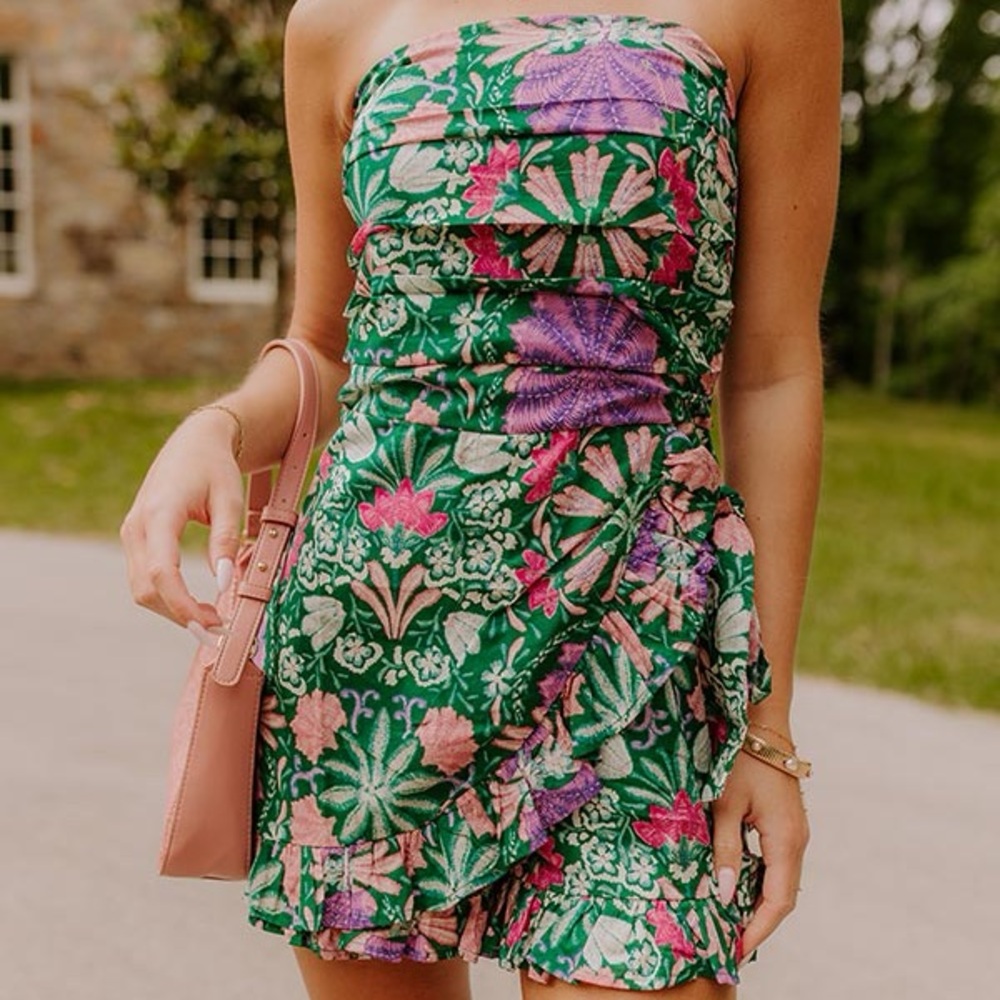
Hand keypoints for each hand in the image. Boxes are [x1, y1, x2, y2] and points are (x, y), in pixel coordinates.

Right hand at [120, 407, 243, 634]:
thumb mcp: (229, 499)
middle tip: (220, 631)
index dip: (183, 605)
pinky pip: (145, 579)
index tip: (212, 623)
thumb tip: (225, 583)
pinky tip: (197, 607)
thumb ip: (226, 540)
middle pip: (146, 589)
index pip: (161, 572)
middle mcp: (136, 527)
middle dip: (180, 616)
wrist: (194, 443)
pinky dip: (168, 598)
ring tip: (214, 622)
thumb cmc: (216, 468)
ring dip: (174, 611)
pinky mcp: (137, 540)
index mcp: (159, 514)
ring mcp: (132, 534)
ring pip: (142, 589)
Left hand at [711, 737, 809, 960]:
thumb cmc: (740, 760)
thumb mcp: (725, 804)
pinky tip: (737, 888)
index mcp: (786, 840)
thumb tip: (726, 895)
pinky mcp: (787, 823)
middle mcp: (797, 841)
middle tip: (730, 943)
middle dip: (759, 923)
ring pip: (781, 880)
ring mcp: (795, 832)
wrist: (762, 724)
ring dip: (759, 903)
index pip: (778, 901)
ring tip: (730, 922)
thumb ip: (726, 849)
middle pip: (783, 896)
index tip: (738, 950)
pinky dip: (760, 882)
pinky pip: (777, 863)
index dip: (759, 929)